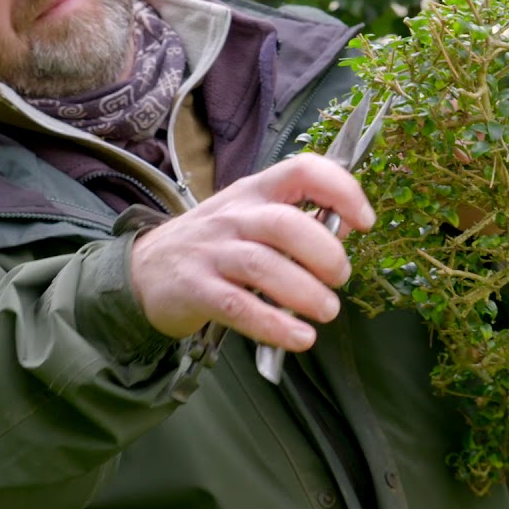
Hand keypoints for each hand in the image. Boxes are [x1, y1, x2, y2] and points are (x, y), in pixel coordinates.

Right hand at [129, 153, 375, 351]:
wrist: (143, 271)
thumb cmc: (213, 245)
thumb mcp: (251, 218)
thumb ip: (298, 221)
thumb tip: (346, 229)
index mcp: (255, 191)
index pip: (303, 171)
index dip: (341, 191)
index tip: (365, 221)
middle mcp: (234, 216)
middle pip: (285, 224)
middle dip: (324, 253)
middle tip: (340, 278)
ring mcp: (212, 252)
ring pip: (263, 265)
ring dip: (305, 292)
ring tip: (327, 311)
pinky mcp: (196, 289)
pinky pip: (239, 306)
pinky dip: (274, 324)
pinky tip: (299, 337)